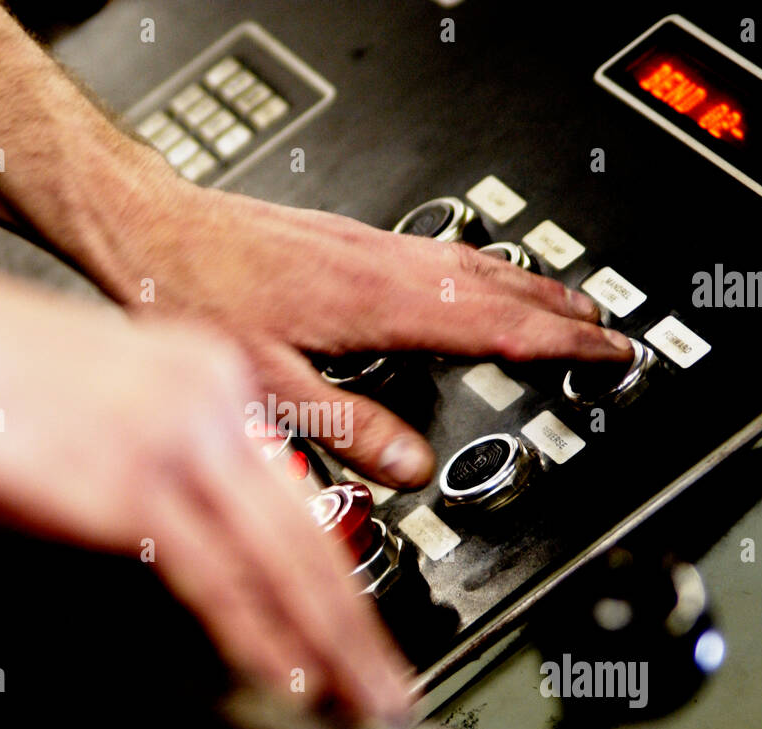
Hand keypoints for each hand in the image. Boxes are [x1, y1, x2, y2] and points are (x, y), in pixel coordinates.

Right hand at [0, 253, 413, 720]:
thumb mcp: (99, 417)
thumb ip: (156, 478)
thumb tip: (183, 551)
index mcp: (211, 382)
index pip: (299, 498)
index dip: (336, 578)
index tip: (355, 632)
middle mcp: (210, 404)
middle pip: (310, 534)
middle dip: (357, 628)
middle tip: (389, 688)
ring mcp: (173, 441)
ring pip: (281, 557)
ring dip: (329, 643)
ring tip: (362, 701)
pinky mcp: (126, 482)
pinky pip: (214, 573)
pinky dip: (256, 632)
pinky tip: (287, 671)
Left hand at [118, 182, 633, 489]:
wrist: (151, 226)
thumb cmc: (194, 294)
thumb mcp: (268, 383)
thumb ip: (346, 428)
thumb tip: (410, 468)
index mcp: (379, 301)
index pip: (498, 322)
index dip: (561, 340)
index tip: (610, 348)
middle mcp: (384, 265)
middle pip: (500, 284)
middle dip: (562, 308)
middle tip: (610, 327)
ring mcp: (369, 245)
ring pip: (473, 262)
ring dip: (528, 283)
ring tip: (566, 301)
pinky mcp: (348, 239)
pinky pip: (439, 252)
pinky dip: (480, 268)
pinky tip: (474, 277)